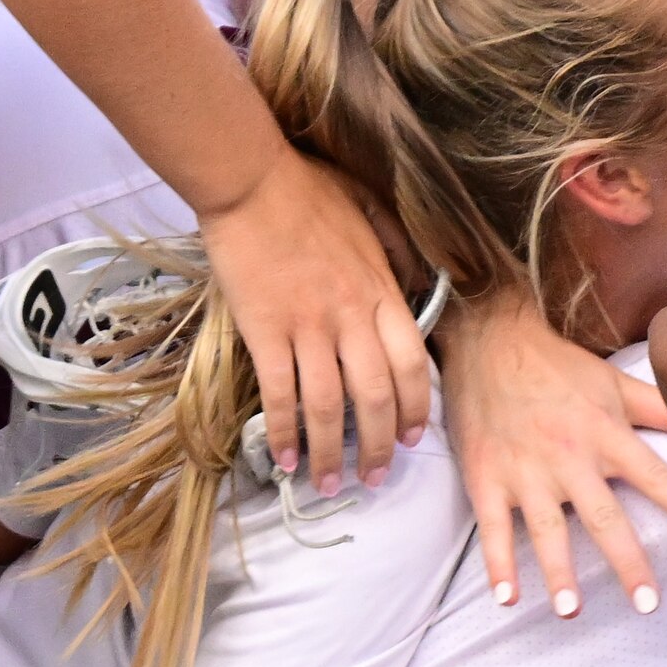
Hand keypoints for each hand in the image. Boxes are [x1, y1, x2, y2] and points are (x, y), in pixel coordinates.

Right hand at [200, 154, 433, 489]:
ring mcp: (308, 327)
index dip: (415, 409)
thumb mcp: (372, 212)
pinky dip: (284, 432)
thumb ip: (396, 251)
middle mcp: (352, 317)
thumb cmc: (309, 190)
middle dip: (380, 447)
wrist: (252, 181)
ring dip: (331, 453)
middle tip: (375, 479)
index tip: (412, 439)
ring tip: (329, 485)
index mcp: (381, 290)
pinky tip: (284, 458)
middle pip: (376, 397)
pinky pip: (281, 394)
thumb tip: (413, 281)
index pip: (411, 364)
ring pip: (330, 407)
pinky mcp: (265, 332)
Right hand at [437, 298, 666, 618]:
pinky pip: (492, 528)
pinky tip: (506, 598)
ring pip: (545, 530)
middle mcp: (568, 456)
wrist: (489, 340)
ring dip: (557, 572)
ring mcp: (524, 471)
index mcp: (604, 433)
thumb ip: (661, 409)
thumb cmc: (559, 367)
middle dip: (626, 561)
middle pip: (603, 516)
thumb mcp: (614, 383)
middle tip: (647, 603)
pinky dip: (497, 564)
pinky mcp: (487, 478)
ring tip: (571, 611)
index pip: (655, 475)